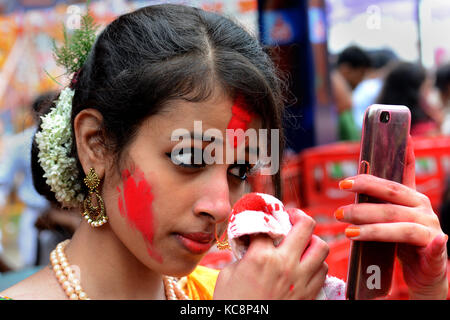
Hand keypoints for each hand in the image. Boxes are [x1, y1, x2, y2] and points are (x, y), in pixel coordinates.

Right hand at [213, 208, 328, 299]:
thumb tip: (252, 243)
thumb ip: (243, 254)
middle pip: (306, 226)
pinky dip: (317, 263)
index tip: (262, 218)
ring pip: (322, 247)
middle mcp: (285, 265)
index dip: (263, 218)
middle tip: (291, 218)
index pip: (268, 225)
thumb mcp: (228, 274)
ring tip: (302, 242)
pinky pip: (323, 271)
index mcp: (261, 257)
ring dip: (312, 240)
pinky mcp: (308, 295)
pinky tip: (305, 264)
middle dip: (298, 216)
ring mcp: (300, 281)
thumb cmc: (232, 303)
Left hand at [335, 137, 447, 298]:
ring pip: (399, 222)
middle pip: (391, 195)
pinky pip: (434, 246)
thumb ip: (378, 203)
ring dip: (372, 227)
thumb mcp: (389, 220)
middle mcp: (422, 208)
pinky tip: (434, 241)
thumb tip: (355, 183)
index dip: (403, 151)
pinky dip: (434, 244)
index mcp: (411, 198)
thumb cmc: (403, 244)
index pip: (404, 170)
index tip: (397, 131)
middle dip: (363, 194)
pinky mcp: (436, 251)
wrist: (425, 274)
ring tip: (347, 230)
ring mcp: (431, 228)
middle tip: (340, 198)